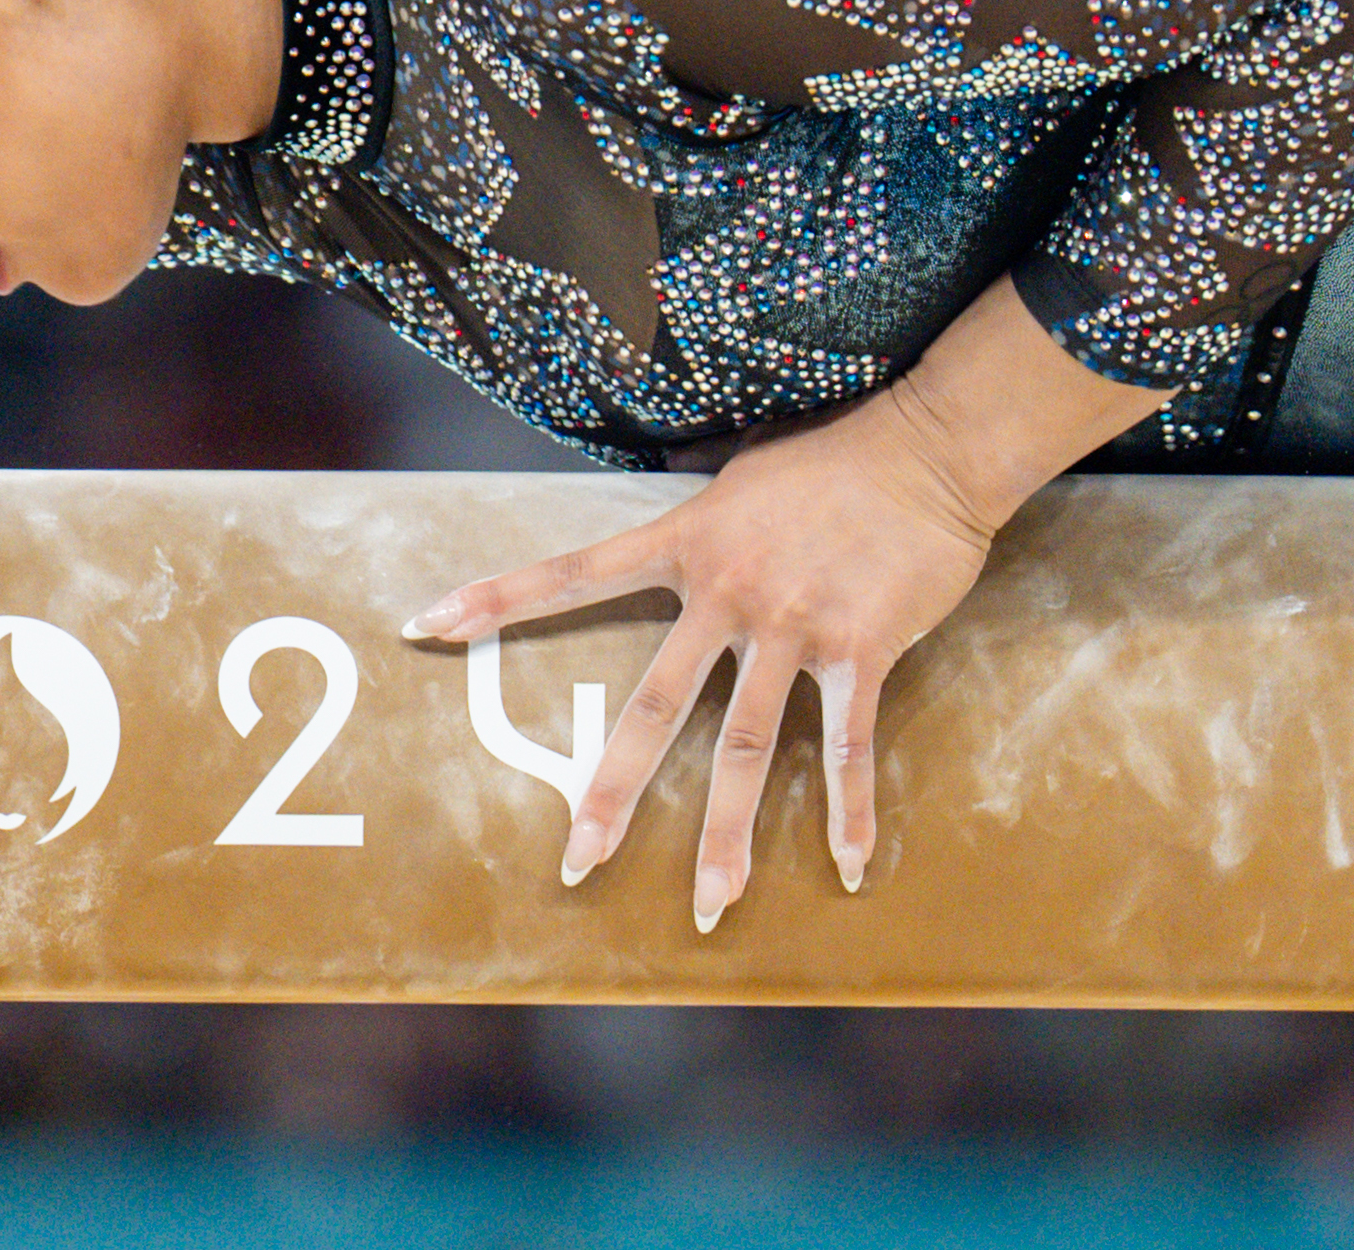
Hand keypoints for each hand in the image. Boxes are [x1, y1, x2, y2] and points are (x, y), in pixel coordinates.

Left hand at [401, 381, 995, 929]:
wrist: (926, 450)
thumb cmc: (828, 458)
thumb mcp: (732, 479)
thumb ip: (692, 517)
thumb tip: (667, 512)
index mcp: (681, 544)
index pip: (571, 574)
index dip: (497, 600)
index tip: (426, 624)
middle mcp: (726, 593)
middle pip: (655, 706)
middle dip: (612, 788)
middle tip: (577, 860)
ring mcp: (792, 626)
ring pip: (746, 748)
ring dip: (728, 835)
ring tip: (708, 905)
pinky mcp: (861, 649)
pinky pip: (848, 744)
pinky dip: (851, 809)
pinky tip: (846, 865)